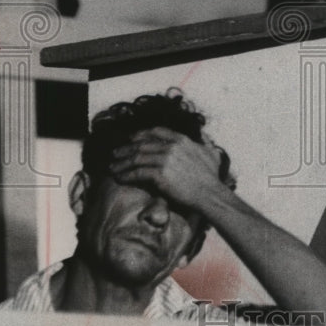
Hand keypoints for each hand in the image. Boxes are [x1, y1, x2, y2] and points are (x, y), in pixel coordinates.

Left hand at [109, 128, 224, 212]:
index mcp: (182, 140)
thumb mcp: (211, 154)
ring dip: (122, 163)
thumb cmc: (212, 178)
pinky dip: (126, 175)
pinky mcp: (160, 175)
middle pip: (142, 144)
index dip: (141, 134)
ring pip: (137, 158)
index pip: (156, 132)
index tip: (131, 138)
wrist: (210, 194)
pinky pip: (138, 173)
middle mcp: (172, 147)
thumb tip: (204, 136)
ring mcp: (165, 160)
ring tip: (113, 167)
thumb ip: (205, 143)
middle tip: (115, 154)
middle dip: (126, 149)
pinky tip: (120, 178)